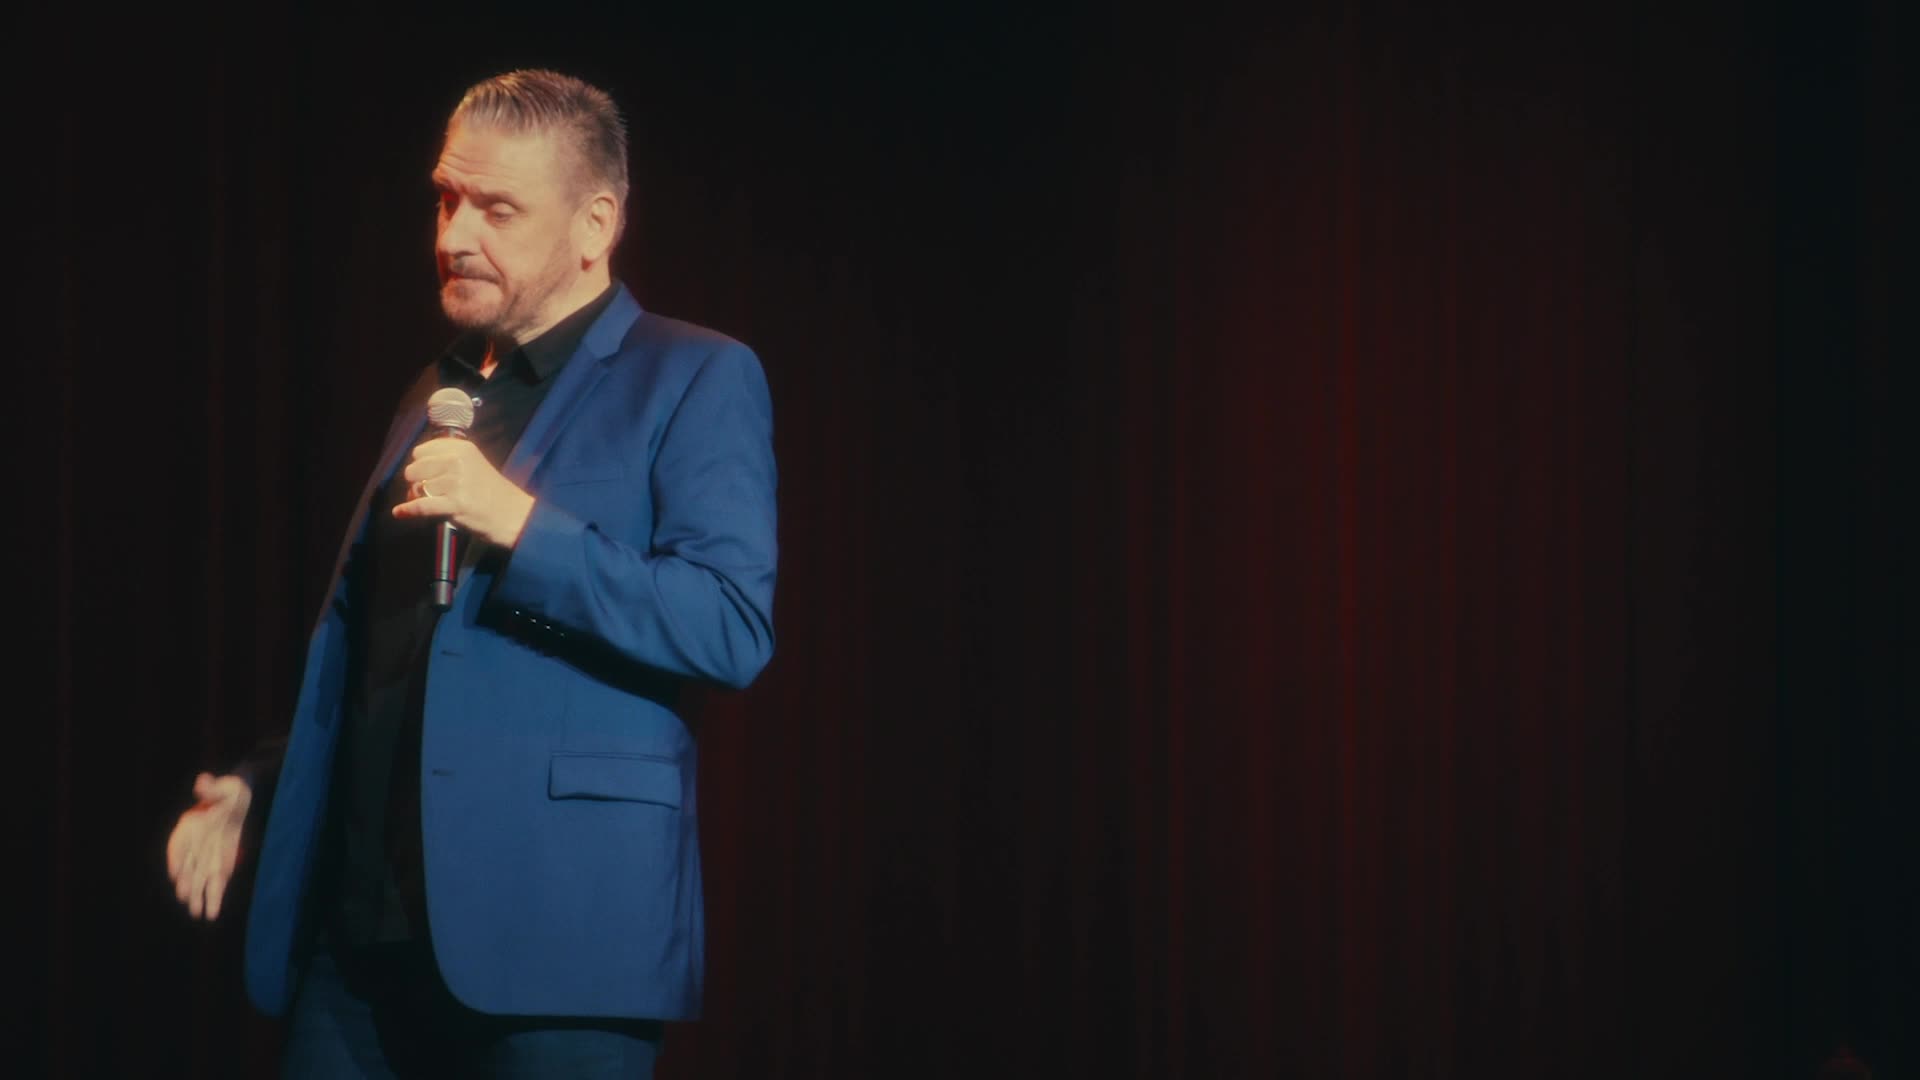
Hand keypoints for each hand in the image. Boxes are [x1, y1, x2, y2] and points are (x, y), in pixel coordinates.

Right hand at [166, 772, 251, 920]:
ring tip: (198, 914)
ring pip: (200, 879)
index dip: (177, 858)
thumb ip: (212, 787)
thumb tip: (202, 781)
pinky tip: (213, 913)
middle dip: (187, 882)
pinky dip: (215, 897)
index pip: (179, 844)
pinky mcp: (220, 864)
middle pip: (188, 867)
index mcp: (190, 826)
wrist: (237, 800)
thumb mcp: (224, 786)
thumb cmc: (228, 792)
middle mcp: (195, 845)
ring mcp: (206, 857)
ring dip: (199, 896)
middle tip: (185, 898)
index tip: (175, 872)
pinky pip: (217, 883)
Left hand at [392, 437, 536, 546]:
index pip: (421, 451)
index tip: (425, 474)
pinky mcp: (455, 504)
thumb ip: (448, 460)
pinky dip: (408, 511)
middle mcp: (457, 462)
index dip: (419, 464)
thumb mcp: (473, 465)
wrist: (514, 515)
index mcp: (462, 448)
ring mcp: (456, 482)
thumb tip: (415, 469)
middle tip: (425, 492)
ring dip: (416, 498)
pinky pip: (421, 506)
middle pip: (414, 468)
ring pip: (416, 488)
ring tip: (428, 503)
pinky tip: (399, 513)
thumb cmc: (491, 492)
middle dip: (415, 482)